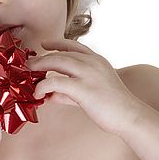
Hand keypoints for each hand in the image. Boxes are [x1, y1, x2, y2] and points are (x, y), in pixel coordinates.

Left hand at [26, 38, 141, 137]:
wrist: (129, 116)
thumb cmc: (112, 106)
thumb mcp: (90, 93)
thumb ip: (70, 92)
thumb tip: (51, 95)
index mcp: (97, 60)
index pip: (73, 45)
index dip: (57, 43)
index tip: (44, 44)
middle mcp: (92, 62)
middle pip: (61, 53)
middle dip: (42, 57)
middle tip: (29, 63)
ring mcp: (88, 74)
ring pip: (57, 62)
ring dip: (39, 66)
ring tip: (29, 74)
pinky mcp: (83, 88)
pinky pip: (56, 82)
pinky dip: (43, 86)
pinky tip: (38, 94)